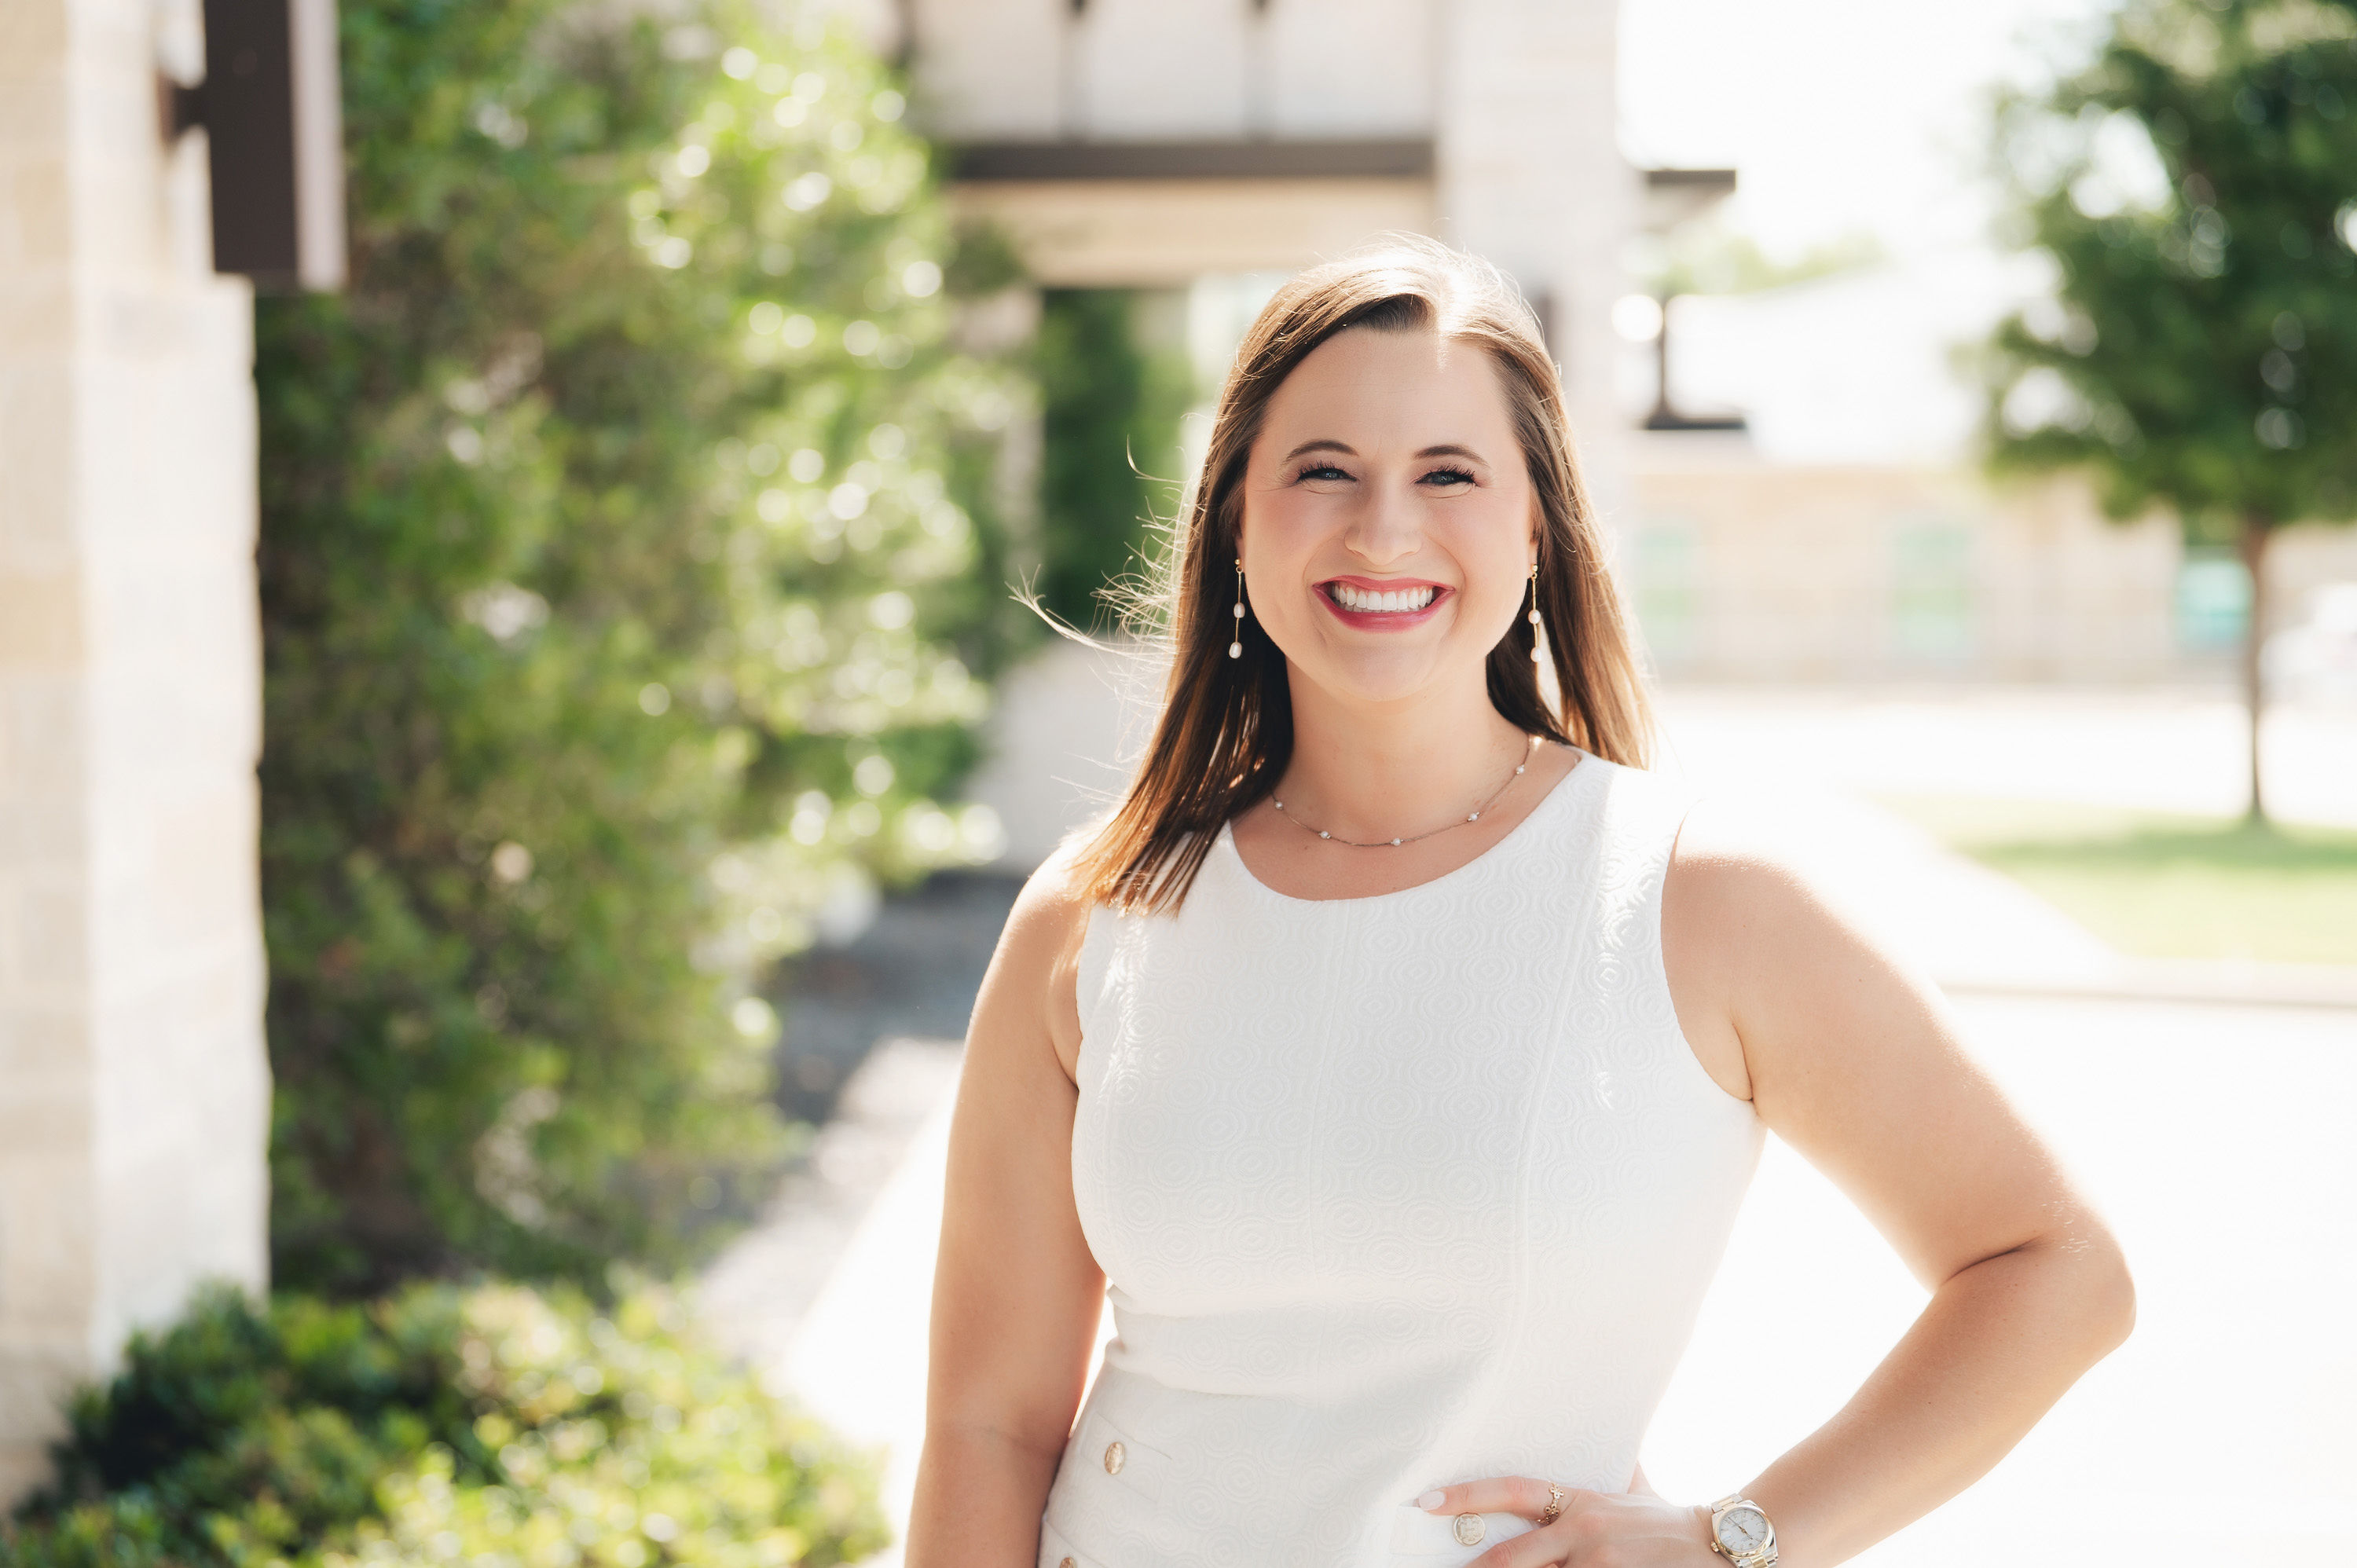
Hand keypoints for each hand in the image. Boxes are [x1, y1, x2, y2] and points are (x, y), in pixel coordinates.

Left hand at [1416, 1476, 1717, 1567]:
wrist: (1721, 1548)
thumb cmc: (1671, 1522)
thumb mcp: (1635, 1490)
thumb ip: (1611, 1474)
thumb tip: (1607, 1444)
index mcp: (1579, 1502)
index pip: (1512, 1490)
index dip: (1466, 1495)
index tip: (1426, 1501)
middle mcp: (1582, 1532)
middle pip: (1512, 1558)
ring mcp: (1597, 1565)